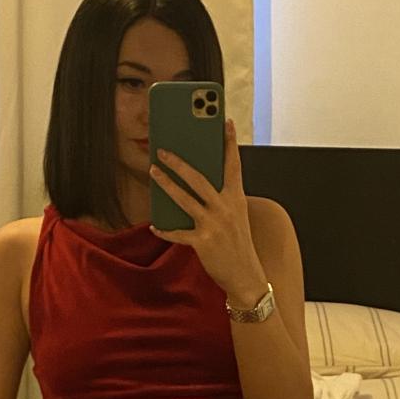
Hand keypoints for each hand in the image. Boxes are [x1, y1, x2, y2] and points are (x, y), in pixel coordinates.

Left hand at [147, 118, 265, 298]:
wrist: (246, 276)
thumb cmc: (238, 244)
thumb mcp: (235, 217)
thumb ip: (220, 200)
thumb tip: (194, 184)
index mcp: (236, 199)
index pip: (234, 165)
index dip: (230, 143)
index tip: (226, 122)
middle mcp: (226, 208)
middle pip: (199, 178)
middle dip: (179, 162)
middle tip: (163, 150)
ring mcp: (214, 224)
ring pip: (185, 199)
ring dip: (166, 184)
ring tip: (153, 171)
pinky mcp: (203, 241)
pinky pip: (178, 232)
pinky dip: (165, 230)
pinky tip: (155, 225)